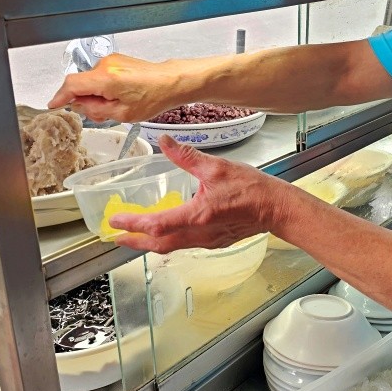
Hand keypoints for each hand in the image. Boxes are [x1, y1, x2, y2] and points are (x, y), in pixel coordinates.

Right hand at [48, 54, 186, 121]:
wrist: (171, 82)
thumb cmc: (154, 97)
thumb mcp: (122, 113)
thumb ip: (95, 110)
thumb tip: (78, 106)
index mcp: (105, 78)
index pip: (71, 85)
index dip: (60, 96)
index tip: (53, 106)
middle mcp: (106, 65)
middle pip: (81, 83)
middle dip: (84, 100)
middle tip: (100, 113)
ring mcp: (111, 61)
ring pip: (91, 80)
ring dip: (96, 94)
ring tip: (117, 105)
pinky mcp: (116, 61)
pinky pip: (100, 76)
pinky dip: (103, 88)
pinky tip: (119, 96)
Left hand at [110, 136, 288, 253]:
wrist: (276, 208)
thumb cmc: (252, 189)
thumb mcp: (216, 167)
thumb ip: (187, 156)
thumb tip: (165, 142)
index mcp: (197, 215)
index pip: (156, 224)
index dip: (133, 223)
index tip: (115, 220)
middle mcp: (199, 233)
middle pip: (158, 244)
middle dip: (134, 241)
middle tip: (115, 236)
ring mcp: (207, 241)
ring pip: (170, 248)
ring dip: (149, 244)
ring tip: (134, 236)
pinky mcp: (214, 243)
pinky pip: (184, 246)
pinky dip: (168, 242)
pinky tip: (165, 234)